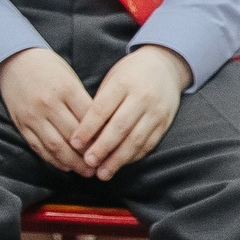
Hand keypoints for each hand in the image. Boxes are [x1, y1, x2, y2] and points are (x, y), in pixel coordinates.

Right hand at [0, 48, 95, 174]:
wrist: (13, 61)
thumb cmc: (48, 68)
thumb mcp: (70, 78)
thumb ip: (83, 102)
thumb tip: (100, 129)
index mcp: (65, 89)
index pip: (89, 120)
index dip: (102, 137)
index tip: (113, 148)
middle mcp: (48, 104)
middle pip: (74, 136)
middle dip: (90, 154)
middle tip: (104, 165)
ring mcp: (33, 116)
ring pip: (56, 146)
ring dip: (74, 163)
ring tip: (87, 172)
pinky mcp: (21, 124)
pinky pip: (39, 147)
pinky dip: (53, 160)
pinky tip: (66, 166)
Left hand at [75, 45, 190, 178]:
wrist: (165, 66)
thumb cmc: (129, 74)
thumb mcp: (112, 79)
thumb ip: (100, 103)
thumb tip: (82, 132)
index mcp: (122, 84)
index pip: (102, 109)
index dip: (87, 128)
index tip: (74, 144)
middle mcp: (141, 98)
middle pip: (120, 127)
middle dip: (102, 148)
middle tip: (87, 162)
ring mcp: (156, 112)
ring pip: (136, 139)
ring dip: (118, 159)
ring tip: (103, 173)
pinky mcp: (165, 123)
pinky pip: (149, 143)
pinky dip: (133, 156)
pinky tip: (120, 164)